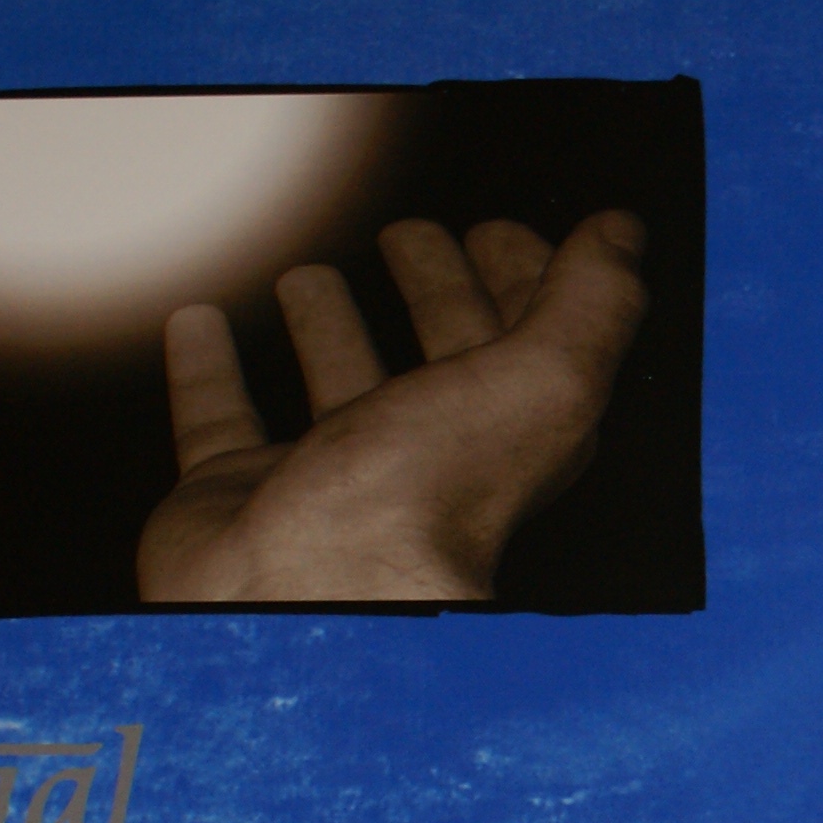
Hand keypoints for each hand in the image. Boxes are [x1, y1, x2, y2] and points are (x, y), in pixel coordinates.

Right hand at [140, 211, 647, 602]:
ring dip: (327, 326)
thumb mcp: (541, 383)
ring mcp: (329, 481)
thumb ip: (591, 305)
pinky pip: (220, 419)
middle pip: (437, 359)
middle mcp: (423, 462)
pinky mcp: (240, 496)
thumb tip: (623, 233)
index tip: (497, 229)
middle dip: (431, 289)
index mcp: (504, 439)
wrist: (299, 593)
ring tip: (307, 274)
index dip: (522, 280)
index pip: (530, 345)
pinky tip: (199, 319)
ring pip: (335, 386)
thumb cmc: (423, 503)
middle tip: (411, 233)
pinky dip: (207, 368)